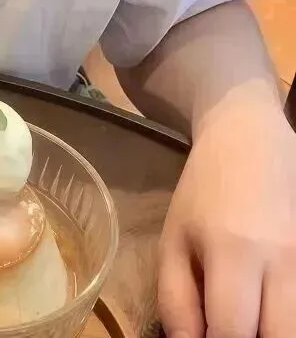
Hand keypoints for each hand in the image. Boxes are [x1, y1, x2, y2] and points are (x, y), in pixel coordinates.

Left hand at [158, 90, 295, 336]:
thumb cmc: (204, 193)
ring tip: (251, 316)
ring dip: (276, 330)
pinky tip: (271, 305)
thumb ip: (176, 299)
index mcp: (234, 250)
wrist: (250, 141)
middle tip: (233, 328)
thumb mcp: (174, 239)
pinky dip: (291, 312)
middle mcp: (285, 259)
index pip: (234, 331)